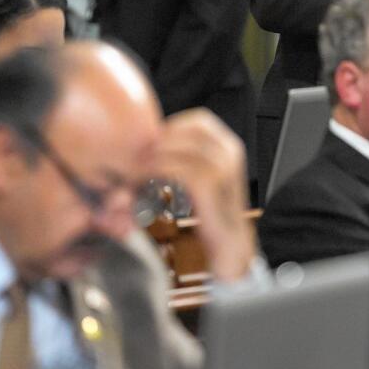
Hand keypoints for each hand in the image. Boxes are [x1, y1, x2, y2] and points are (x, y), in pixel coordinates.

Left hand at [155, 108, 255, 281]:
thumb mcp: (203, 180)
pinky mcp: (213, 187)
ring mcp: (224, 169)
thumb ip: (187, 160)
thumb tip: (152, 144)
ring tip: (137, 173)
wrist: (230, 248)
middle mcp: (231, 153)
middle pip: (188, 129)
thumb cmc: (211, 216)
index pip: (198, 120)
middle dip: (160, 141)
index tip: (152, 146)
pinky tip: (146, 184)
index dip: (171, 128)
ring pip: (181, 147)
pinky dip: (158, 173)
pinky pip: (180, 169)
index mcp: (229, 147)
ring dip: (155, 157)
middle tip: (138, 158)